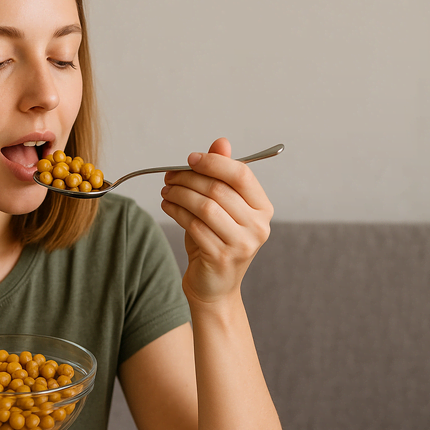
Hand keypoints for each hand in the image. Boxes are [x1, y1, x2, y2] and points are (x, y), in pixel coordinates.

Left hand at [160, 138, 273, 303]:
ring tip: (166, 190)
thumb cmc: (216, 240)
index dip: (214, 162)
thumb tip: (221, 142)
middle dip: (189, 178)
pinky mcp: (221, 257)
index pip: (241, 175)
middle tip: (169, 176)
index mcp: (263, 208)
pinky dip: (175, 211)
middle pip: (219, 189)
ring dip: (179, 194)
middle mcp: (258, 226)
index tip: (190, 158)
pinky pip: (193, 226)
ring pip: (204, 207)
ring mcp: (241, 244)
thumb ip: (222, 175)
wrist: (215, 286)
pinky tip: (167, 206)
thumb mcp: (221, 207)